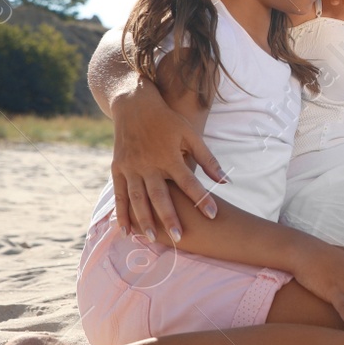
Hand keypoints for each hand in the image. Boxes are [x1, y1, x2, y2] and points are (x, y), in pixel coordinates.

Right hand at [111, 79, 225, 241]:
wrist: (134, 105)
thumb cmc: (167, 121)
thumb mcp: (190, 134)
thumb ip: (207, 159)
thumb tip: (225, 181)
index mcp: (169, 156)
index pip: (189, 182)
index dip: (201, 198)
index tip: (213, 215)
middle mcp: (148, 164)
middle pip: (160, 195)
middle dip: (170, 217)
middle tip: (180, 238)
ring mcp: (131, 168)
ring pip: (138, 199)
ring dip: (145, 220)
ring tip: (153, 239)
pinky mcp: (118, 169)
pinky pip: (119, 195)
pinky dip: (122, 214)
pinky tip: (127, 231)